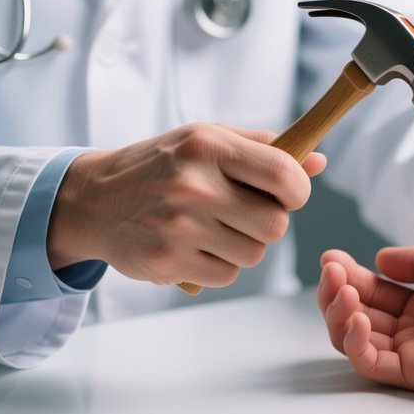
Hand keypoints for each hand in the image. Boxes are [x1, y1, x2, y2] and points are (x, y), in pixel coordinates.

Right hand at [47, 123, 325, 285]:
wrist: (94, 199)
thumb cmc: (162, 164)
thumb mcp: (209, 139)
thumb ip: (266, 148)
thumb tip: (319, 161)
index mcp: (210, 145)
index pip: (284, 174)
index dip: (298, 190)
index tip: (288, 193)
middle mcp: (194, 184)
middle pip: (276, 224)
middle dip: (271, 222)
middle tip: (248, 213)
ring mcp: (179, 226)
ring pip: (255, 253)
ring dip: (245, 245)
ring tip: (215, 226)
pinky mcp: (168, 261)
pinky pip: (227, 275)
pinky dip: (220, 265)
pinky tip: (196, 244)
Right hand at [318, 245, 413, 393]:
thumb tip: (379, 257)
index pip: (371, 291)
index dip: (347, 274)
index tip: (330, 255)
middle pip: (355, 314)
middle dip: (336, 291)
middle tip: (330, 268)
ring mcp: (413, 351)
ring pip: (355, 339)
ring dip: (339, 313)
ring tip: (342, 289)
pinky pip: (372, 363)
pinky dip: (355, 341)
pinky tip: (358, 316)